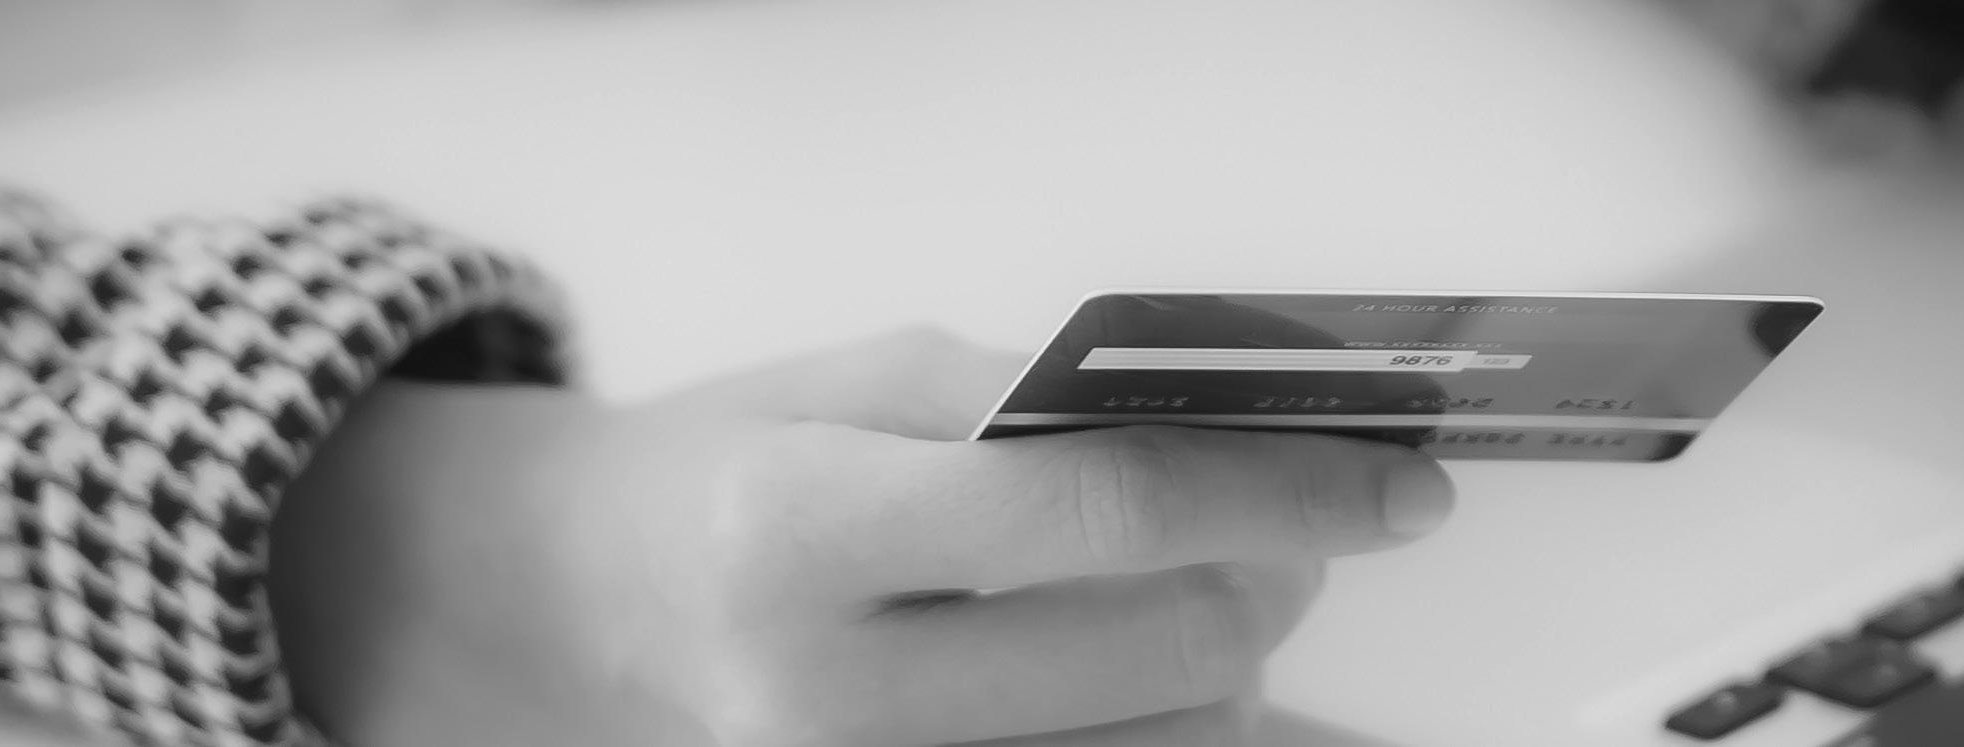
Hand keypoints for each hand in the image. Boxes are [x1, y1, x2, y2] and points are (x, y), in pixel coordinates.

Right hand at [269, 330, 1454, 745]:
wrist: (563, 606)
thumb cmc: (724, 470)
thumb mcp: (853, 383)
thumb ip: (1036, 403)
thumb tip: (1243, 429)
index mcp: (798, 530)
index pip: (1097, 511)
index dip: (1280, 489)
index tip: (1400, 483)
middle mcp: (823, 693)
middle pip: (1160, 655)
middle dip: (1274, 578)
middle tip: (1295, 527)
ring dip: (1236, 671)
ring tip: (1209, 595)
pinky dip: (1186, 743)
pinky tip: (1219, 698)